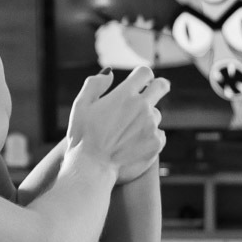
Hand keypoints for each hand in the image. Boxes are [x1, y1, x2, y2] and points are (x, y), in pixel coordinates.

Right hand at [66, 66, 167, 183]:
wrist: (91, 168)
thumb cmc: (82, 137)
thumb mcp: (80, 105)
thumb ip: (94, 84)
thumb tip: (109, 73)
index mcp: (124, 94)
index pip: (145, 73)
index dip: (143, 75)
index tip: (141, 81)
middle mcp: (141, 106)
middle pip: (161, 86)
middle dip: (159, 86)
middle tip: (155, 90)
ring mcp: (151, 125)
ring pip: (156, 114)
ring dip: (147, 118)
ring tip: (129, 131)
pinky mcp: (156, 143)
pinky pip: (159, 134)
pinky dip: (150, 137)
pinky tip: (135, 145)